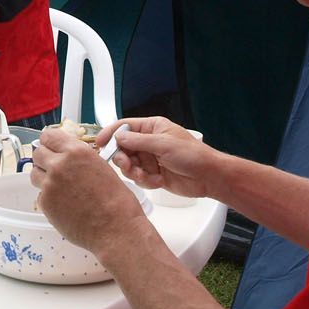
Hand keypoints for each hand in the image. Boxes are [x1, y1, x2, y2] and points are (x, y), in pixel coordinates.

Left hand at [30, 128, 155, 255]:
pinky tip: (63, 203)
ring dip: (43, 177)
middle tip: (55, 168)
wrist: (115, 229)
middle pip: (38, 153)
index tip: (51, 147)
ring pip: (34, 174)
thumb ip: (79, 158)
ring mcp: (50, 184)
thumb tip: (67, 155)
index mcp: (76, 151)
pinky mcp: (45, 203)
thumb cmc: (116, 201)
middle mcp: (59, 165)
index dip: (49, 142)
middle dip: (45, 159)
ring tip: (60, 187)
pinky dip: (48, 197)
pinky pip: (40, 194)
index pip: (49, 136)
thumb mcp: (100, 166)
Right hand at [97, 117, 214, 198]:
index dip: (110, 134)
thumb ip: (138, 141)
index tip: (100, 143)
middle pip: (123, 148)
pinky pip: (139, 177)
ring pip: (129, 165)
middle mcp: (149, 142)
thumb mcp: (163, 144)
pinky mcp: (153, 174)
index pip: (124, 127)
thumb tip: (118, 136)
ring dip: (135, 172)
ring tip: (146, 175)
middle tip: (128, 164)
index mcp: (152, 127)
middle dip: (123, 158)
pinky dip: (146, 181)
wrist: (209, 177)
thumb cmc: (193, 155)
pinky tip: (158, 181)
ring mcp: (151, 158)